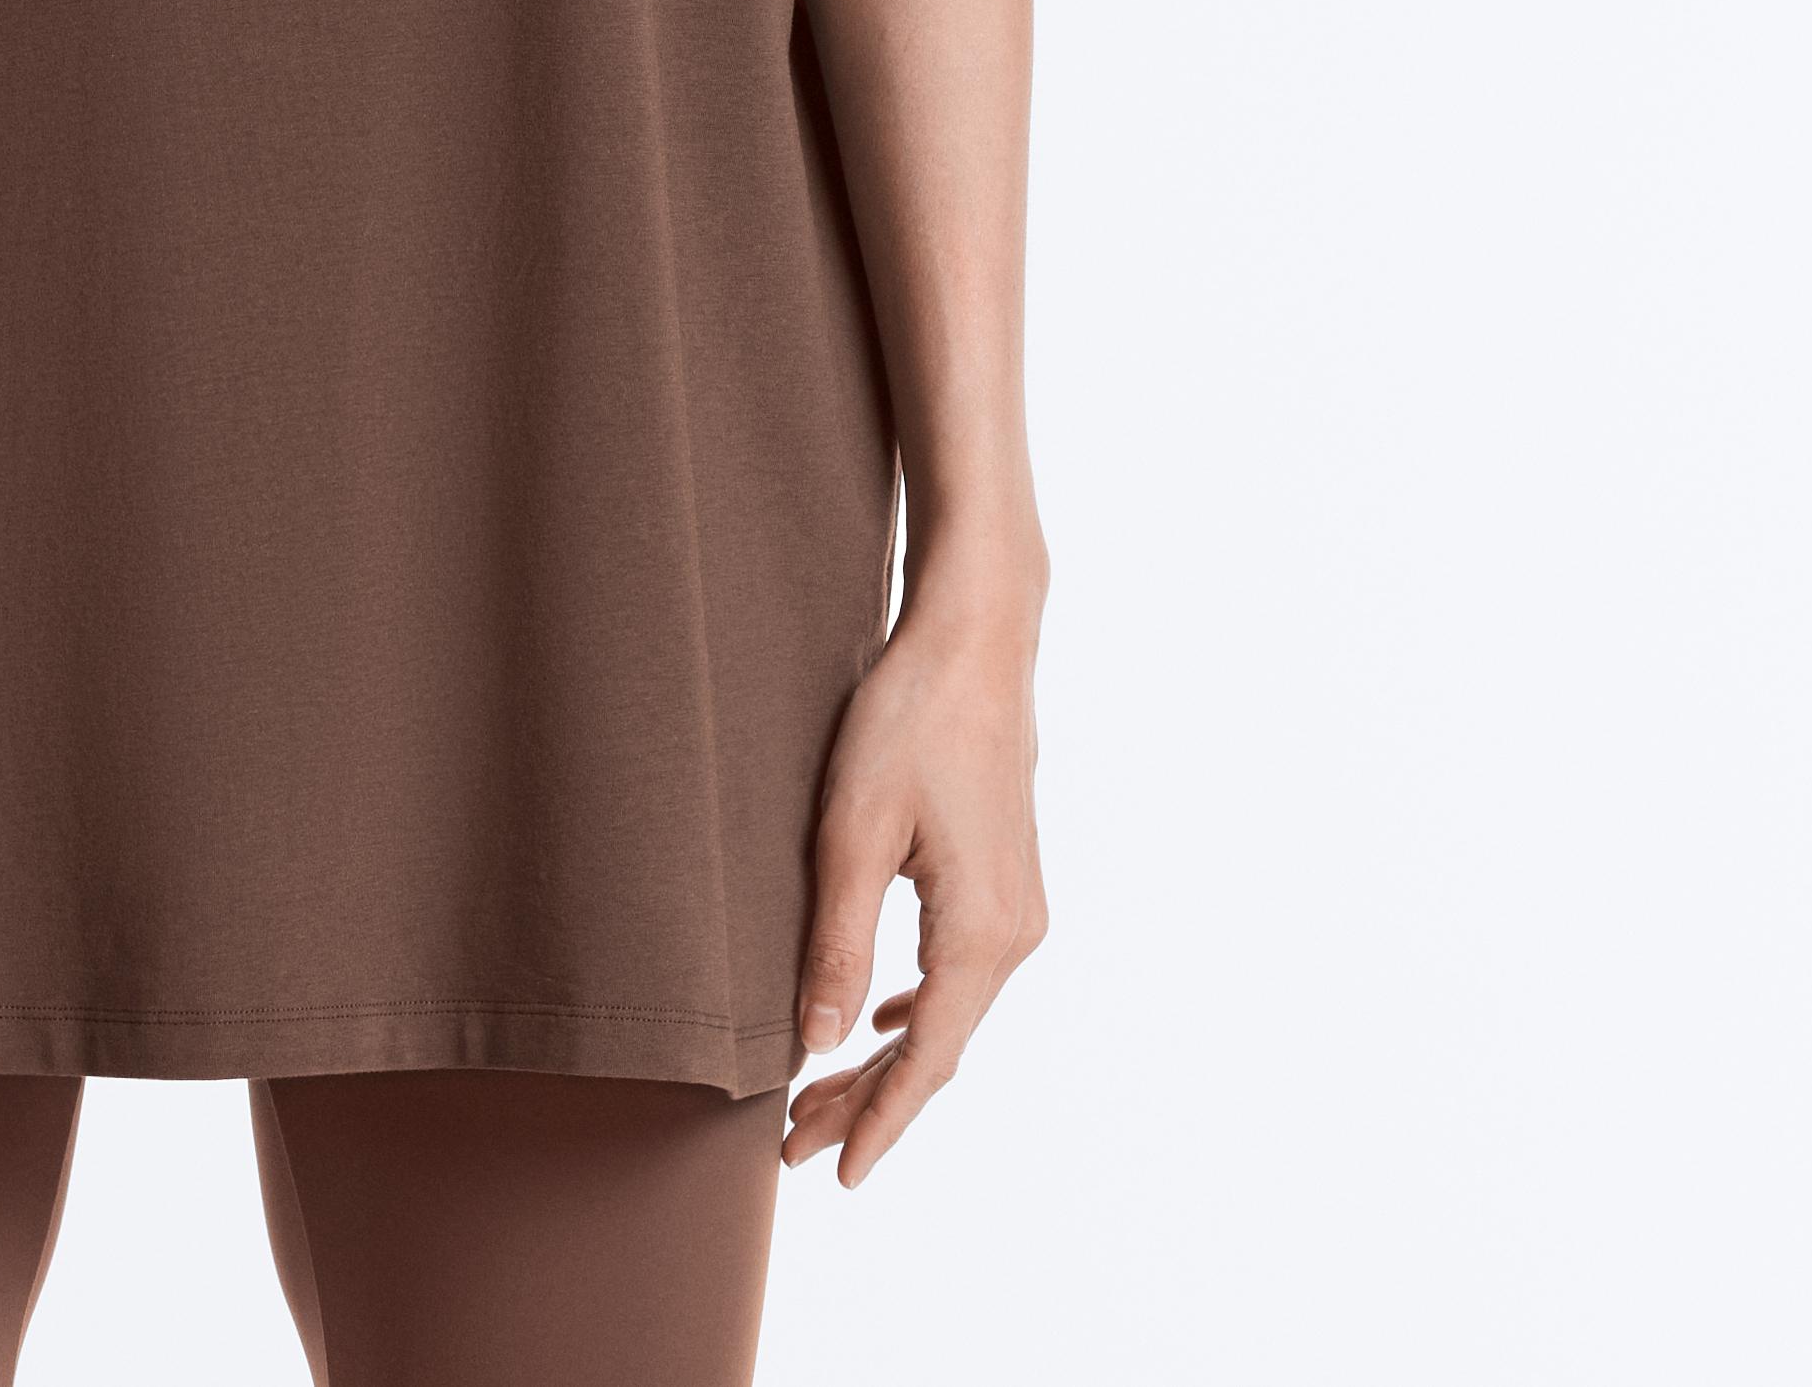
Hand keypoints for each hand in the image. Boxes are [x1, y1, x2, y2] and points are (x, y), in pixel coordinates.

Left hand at [782, 573, 1047, 1186]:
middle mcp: (1015, 933)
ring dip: (885, 1056)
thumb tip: (818, 1044)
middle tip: (792, 1143)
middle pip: (937, 1047)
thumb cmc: (909, 718)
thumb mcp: (854, 830)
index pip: (925, 1060)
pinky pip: (959, 972)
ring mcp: (1019, 907)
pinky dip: (914, 1009)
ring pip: (947, 1012)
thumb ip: (837, 943)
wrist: (975, 637)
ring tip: (817, 1094)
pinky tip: (879, 1017)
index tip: (831, 1174)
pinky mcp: (1007, 879)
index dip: (877, 1121)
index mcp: (981, 934)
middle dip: (866, 1099)